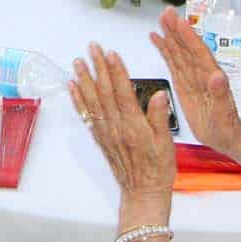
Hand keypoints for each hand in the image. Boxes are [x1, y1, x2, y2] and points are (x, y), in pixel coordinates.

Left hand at [69, 44, 173, 221]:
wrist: (143, 193)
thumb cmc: (157, 170)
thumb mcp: (166, 143)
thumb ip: (159, 117)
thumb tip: (158, 95)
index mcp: (133, 126)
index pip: (123, 93)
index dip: (117, 72)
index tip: (111, 54)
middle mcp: (116, 128)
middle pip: (105, 92)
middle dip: (98, 68)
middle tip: (92, 48)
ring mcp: (106, 132)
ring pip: (92, 101)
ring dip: (84, 80)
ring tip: (78, 62)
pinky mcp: (100, 138)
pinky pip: (87, 116)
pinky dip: (79, 100)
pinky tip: (74, 87)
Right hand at [149, 11, 239, 149]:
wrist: (225, 136)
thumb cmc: (226, 127)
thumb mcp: (224, 114)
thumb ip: (221, 95)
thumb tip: (217, 75)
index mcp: (211, 76)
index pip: (198, 52)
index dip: (188, 36)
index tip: (178, 21)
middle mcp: (201, 72)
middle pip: (187, 47)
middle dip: (177, 29)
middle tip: (166, 12)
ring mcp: (192, 76)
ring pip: (179, 52)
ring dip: (170, 35)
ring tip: (160, 19)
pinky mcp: (184, 83)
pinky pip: (173, 63)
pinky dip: (165, 50)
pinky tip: (157, 39)